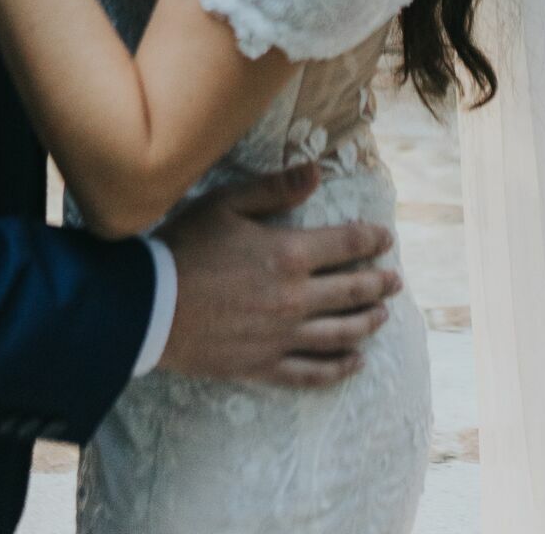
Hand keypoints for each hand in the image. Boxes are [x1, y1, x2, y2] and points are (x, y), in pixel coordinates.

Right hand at [157, 164, 401, 387]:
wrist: (150, 305)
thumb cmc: (185, 245)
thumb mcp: (226, 203)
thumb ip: (275, 189)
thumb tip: (317, 172)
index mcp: (288, 253)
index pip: (345, 243)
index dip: (371, 239)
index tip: (386, 239)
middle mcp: (295, 297)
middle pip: (351, 291)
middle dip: (378, 284)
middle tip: (395, 281)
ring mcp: (282, 336)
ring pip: (340, 333)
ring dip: (367, 323)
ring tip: (383, 317)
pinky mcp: (264, 365)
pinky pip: (312, 371)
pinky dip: (339, 368)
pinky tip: (354, 363)